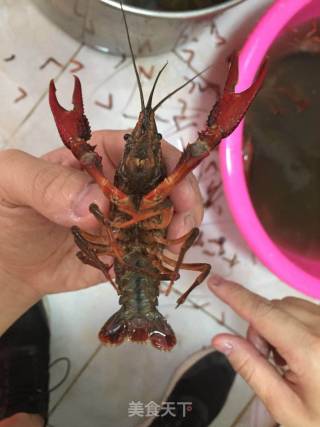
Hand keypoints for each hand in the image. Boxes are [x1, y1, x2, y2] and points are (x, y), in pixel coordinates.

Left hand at [0, 130, 202, 330]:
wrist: (8, 262)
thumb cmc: (5, 211)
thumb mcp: (11, 183)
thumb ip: (46, 182)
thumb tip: (96, 203)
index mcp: (99, 156)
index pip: (144, 151)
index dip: (168, 166)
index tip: (174, 192)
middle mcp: (120, 185)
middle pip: (167, 183)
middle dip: (184, 202)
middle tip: (178, 229)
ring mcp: (127, 219)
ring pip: (168, 217)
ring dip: (177, 232)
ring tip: (167, 250)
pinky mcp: (127, 248)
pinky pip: (154, 249)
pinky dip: (164, 257)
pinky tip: (160, 265)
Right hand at [208, 276, 319, 426]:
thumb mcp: (284, 405)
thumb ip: (251, 368)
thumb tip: (220, 340)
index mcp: (310, 350)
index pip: (263, 314)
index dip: (235, 296)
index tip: (214, 282)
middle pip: (273, 308)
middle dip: (259, 327)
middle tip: (267, 361)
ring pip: (288, 306)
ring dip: (275, 323)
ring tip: (287, 358)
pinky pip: (305, 309)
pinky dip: (292, 321)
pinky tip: (301, 349)